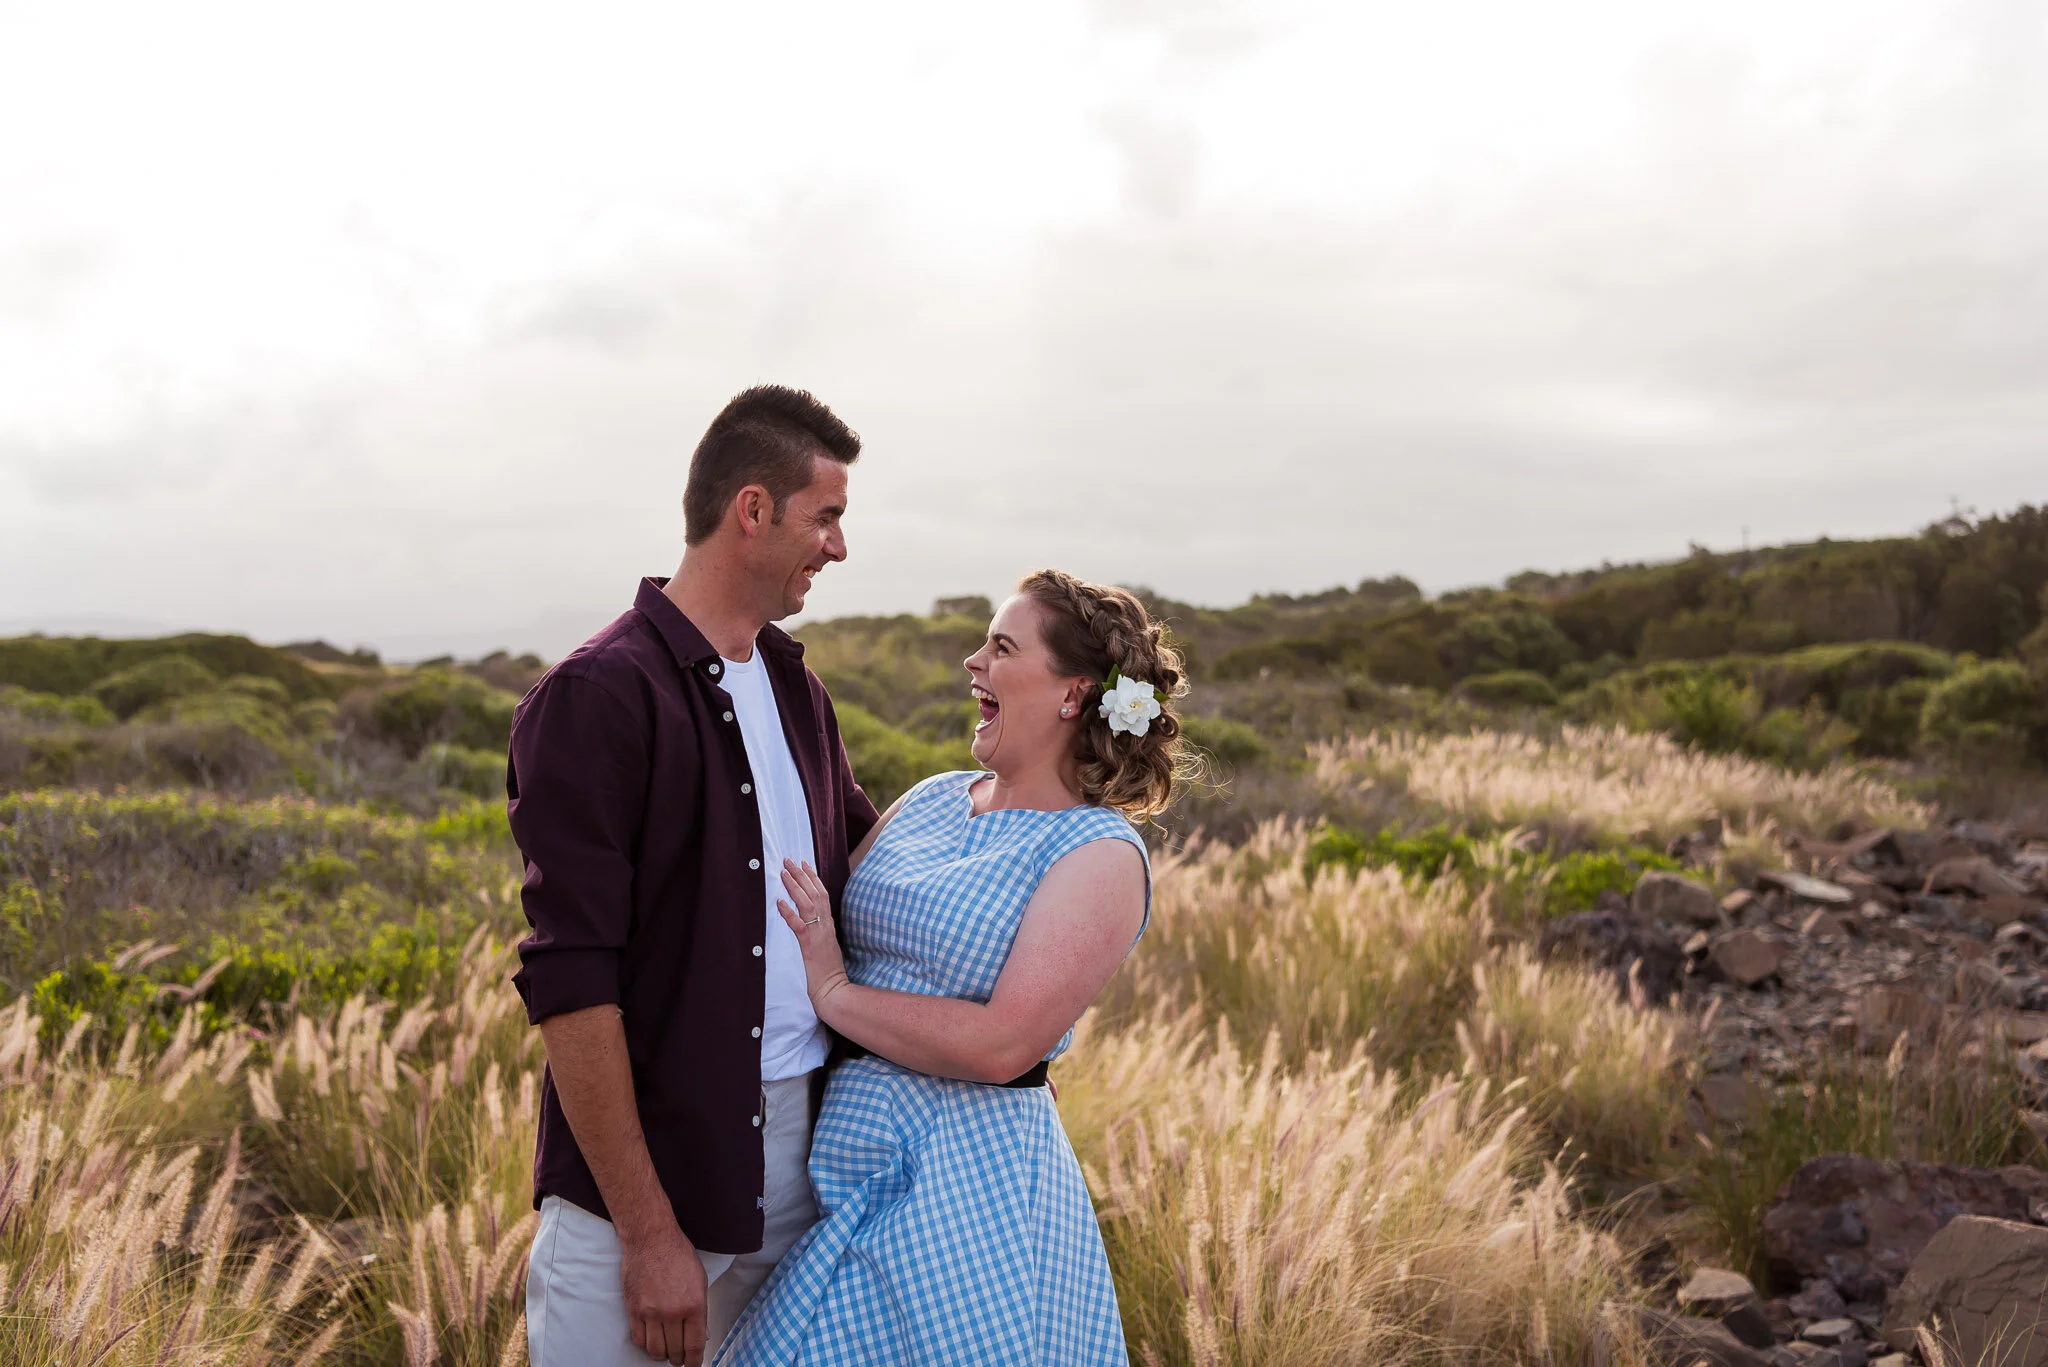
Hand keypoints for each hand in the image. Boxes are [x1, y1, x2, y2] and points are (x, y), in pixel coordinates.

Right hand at [618, 1223, 706, 1365]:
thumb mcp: (700, 1280)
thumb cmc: (678, 1255)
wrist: (651, 1239)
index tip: (694, 1364)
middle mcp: (673, 1312)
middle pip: (675, 1351)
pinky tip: (651, 1341)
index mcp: (694, 1305)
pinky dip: (645, 1345)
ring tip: (666, 1351)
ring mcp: (651, 1312)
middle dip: (679, 1359)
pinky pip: (638, 1339)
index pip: (695, 1345)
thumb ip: (702, 1311)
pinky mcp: (634, 1310)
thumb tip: (703, 1336)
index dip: (695, 1361)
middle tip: (680, 1359)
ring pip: (655, 1350)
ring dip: (662, 1355)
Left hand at [776, 860, 849, 1005]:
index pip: (822, 894)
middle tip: (789, 860)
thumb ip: (820, 931)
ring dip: (795, 886)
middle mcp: (825, 925)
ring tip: (784, 872)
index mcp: (828, 925)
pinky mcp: (809, 946)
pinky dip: (789, 912)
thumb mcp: (827, 946)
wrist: (834, 990)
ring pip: (807, 904)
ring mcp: (818, 934)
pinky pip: (798, 925)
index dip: (813, 877)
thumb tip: (811, 922)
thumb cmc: (828, 972)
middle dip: (801, 875)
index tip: (804, 863)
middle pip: (815, 893)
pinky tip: (779, 902)